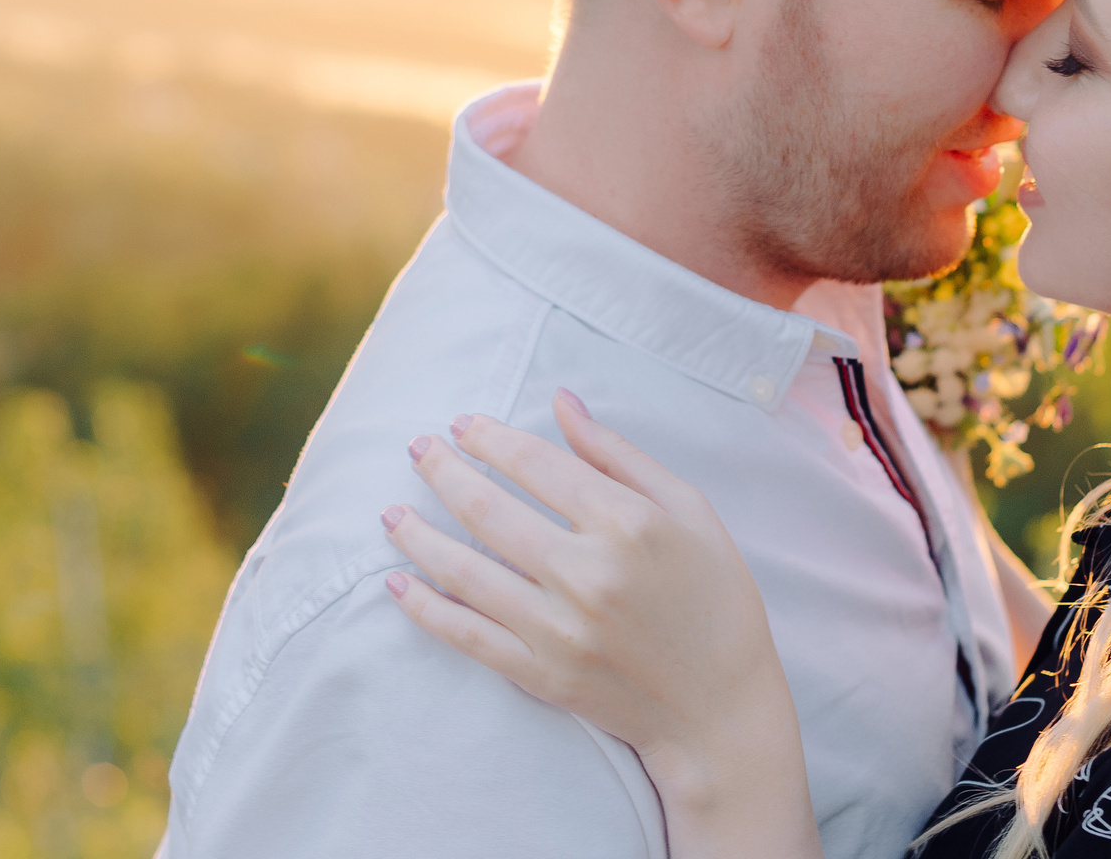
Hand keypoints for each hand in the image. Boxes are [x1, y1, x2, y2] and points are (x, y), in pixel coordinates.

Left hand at [381, 389, 823, 858]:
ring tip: (390, 511)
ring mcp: (559, 630)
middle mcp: (587, 575)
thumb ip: (619, 454)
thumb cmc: (714, 596)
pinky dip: (425, 609)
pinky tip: (396, 584)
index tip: (462, 423)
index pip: (536, 465)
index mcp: (628, 524)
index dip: (490, 439)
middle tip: (416, 448)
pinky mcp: (542, 674)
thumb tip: (562, 402)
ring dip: (417, 536)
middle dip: (442, 471)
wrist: (720, 707)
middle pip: (489, 510)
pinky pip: (467, 635)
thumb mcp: (688, 509)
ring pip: (464, 572)